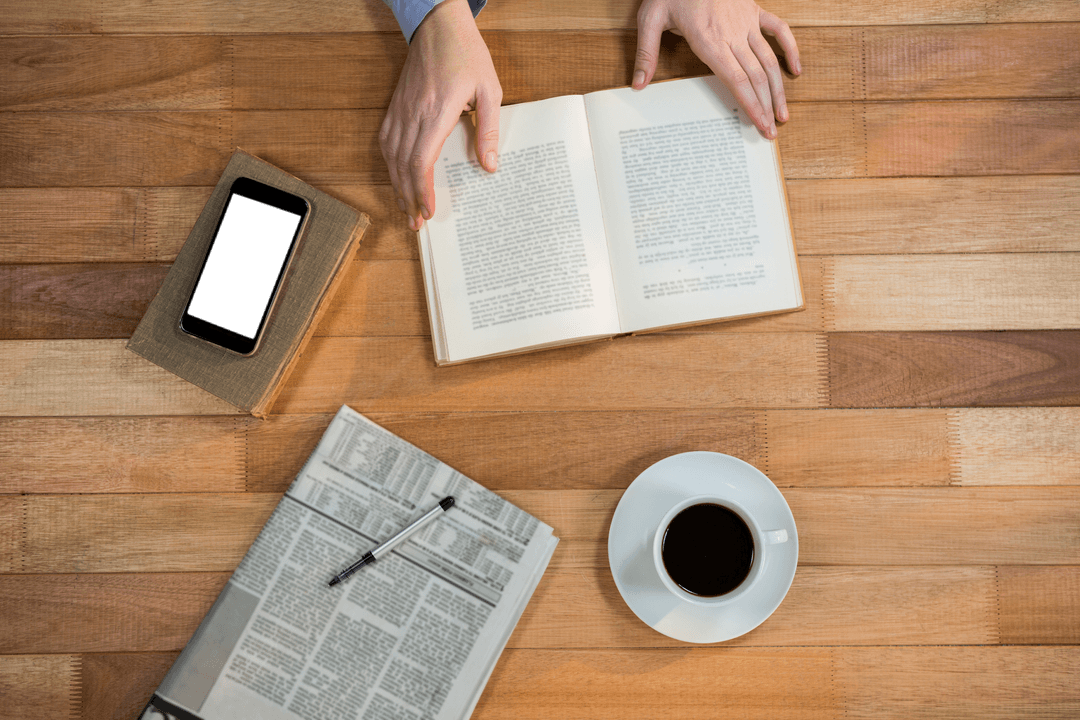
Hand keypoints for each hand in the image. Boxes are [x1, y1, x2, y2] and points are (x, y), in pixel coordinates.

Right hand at [379, 0, 501, 230]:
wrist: (438, 24)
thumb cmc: (466, 54)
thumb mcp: (490, 90)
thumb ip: (488, 130)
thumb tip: (489, 166)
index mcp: (436, 112)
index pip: (421, 161)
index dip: (422, 190)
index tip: (428, 210)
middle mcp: (413, 114)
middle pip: (403, 166)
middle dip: (408, 197)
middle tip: (416, 223)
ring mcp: (400, 110)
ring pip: (390, 156)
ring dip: (397, 185)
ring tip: (405, 208)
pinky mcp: (396, 106)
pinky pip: (386, 141)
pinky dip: (389, 165)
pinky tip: (397, 177)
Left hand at [632, 0, 800, 138]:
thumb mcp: (650, 18)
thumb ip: (646, 53)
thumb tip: (638, 84)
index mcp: (709, 40)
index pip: (736, 81)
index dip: (751, 105)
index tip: (760, 125)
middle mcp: (732, 34)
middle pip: (756, 77)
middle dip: (766, 106)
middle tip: (772, 131)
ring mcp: (746, 22)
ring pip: (769, 60)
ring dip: (778, 89)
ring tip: (783, 114)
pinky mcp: (753, 10)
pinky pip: (779, 30)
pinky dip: (790, 50)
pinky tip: (795, 71)